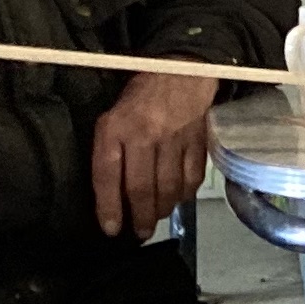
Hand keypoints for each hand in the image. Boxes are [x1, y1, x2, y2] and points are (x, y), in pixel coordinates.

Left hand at [90, 67, 219, 238]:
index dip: (108, 207)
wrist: (181, 70)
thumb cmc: (140, 96)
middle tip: (140, 233)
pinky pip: (192, 178)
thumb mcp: (114, 117)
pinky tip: (178, 198)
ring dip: (162, 210)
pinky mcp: (197, 141)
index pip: (107, 175)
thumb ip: (111, 150)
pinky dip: (185, 194)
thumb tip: (113, 193)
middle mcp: (143, 134)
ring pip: (168, 188)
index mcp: (115, 127)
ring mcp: (173, 138)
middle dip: (140, 217)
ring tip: (157, 219)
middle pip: (141, 188)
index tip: (111, 229)